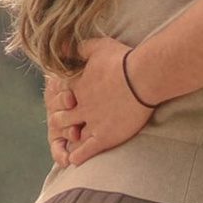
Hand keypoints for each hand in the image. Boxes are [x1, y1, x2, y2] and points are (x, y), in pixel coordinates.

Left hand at [45, 38, 150, 170]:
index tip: (66, 101)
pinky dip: (77, 156)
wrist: (144, 77)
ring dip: (69, 138)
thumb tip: (62, 43)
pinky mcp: (105, 136)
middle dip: (61, 120)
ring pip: (71, 135)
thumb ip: (79, 47)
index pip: (59, 96)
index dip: (60, 99)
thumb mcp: (98, 46)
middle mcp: (81, 106)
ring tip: (69, 143)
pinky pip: (85, 151)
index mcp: (77, 86)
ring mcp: (92, 122)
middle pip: (60, 117)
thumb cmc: (124, 59)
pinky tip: (75, 159)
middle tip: (66, 123)